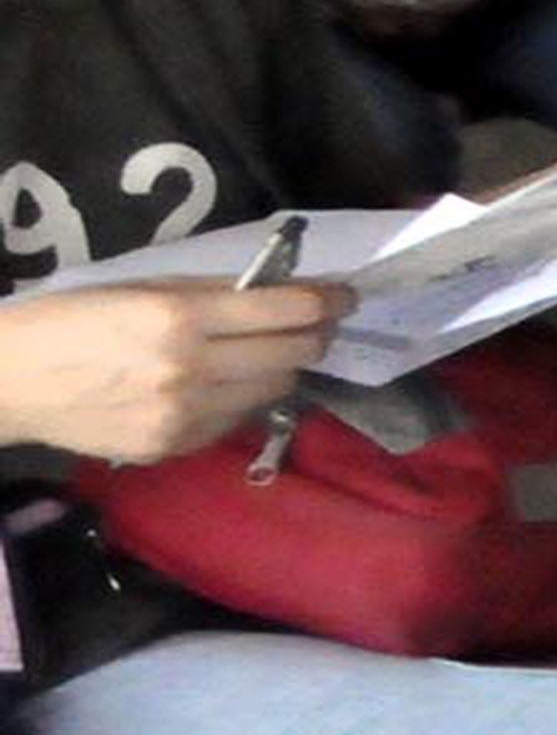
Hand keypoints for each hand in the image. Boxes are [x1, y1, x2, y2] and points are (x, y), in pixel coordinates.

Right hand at [0, 280, 349, 464]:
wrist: (10, 380)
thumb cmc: (73, 320)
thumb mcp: (142, 288)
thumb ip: (211, 291)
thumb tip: (278, 288)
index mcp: (180, 318)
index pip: (286, 311)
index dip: (327, 301)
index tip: (345, 295)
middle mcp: (191, 369)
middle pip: (292, 354)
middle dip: (315, 336)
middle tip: (320, 324)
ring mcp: (184, 415)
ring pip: (272, 391)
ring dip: (282, 369)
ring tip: (273, 353)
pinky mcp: (173, 446)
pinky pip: (235, 421)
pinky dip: (242, 400)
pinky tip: (226, 385)